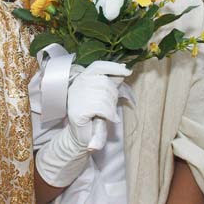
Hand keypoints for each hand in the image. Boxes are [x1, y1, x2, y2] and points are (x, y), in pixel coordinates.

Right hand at [35, 62, 128, 186]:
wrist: (82, 138)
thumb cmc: (94, 116)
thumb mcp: (103, 97)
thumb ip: (111, 83)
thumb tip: (124, 69)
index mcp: (82, 79)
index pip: (97, 66)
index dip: (113, 67)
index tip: (127, 71)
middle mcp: (77, 86)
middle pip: (104, 82)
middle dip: (114, 95)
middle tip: (112, 107)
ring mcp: (75, 98)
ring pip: (104, 95)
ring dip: (112, 107)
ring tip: (110, 115)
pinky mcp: (78, 111)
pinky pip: (101, 107)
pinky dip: (110, 114)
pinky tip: (110, 119)